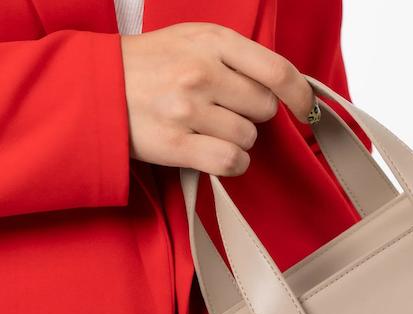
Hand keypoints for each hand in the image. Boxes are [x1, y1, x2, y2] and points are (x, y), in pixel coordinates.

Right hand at [120, 23, 314, 175]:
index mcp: (211, 41)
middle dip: (253, 114)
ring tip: (208, 128)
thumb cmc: (151, 65)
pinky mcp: (177, 144)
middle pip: (265, 108)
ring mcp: (188, 109)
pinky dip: (231, 163)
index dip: (300, 95)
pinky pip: (231, 162)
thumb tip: (286, 86)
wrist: (96, 89)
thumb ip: (237, 57)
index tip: (305, 109)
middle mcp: (200, 72)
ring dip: (237, 139)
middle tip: (226, 111)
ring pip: (248, 137)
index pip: (278, 71)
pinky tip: (214, 153)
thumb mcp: (193, 40)